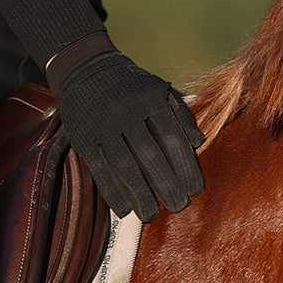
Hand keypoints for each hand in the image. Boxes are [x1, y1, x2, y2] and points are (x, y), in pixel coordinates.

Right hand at [46, 39, 204, 222]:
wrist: (85, 68)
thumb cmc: (132, 85)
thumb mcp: (159, 89)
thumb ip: (181, 114)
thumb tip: (199, 143)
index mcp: (149, 100)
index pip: (172, 138)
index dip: (186, 166)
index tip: (196, 190)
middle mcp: (126, 112)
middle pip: (149, 155)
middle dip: (166, 184)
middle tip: (179, 206)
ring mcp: (103, 126)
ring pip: (123, 166)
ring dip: (139, 194)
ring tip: (151, 214)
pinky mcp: (83, 138)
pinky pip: (99, 170)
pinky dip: (112, 192)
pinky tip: (124, 210)